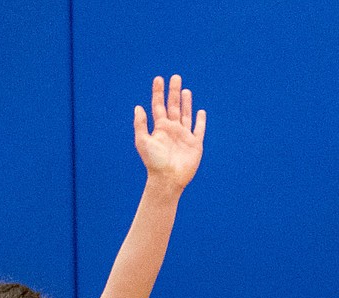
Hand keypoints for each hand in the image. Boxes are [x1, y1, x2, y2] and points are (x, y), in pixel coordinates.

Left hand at [134, 75, 205, 189]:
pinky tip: (200, 112)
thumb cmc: (154, 162)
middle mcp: (172, 130)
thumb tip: (138, 107)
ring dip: (186, 102)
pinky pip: (199, 129)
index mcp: (160, 128)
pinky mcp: (195, 144)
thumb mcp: (143, 141)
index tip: (158, 79)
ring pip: (185, 115)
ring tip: (186, 90)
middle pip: (173, 106)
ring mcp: (184, 136)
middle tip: (175, 77)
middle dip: (174, 92)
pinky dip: (200, 121)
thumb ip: (140, 124)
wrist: (167, 179)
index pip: (158, 106)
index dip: (158, 93)